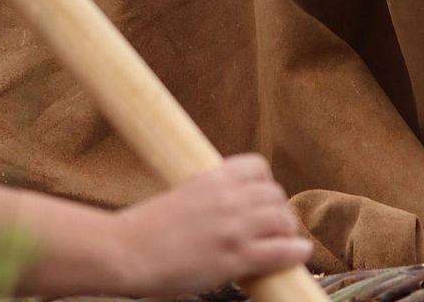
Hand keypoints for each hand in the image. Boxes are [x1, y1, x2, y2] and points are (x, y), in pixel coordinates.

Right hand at [105, 154, 310, 297]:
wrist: (126, 251)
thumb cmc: (145, 229)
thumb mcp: (179, 196)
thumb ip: (207, 196)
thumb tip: (227, 206)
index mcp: (210, 178)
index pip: (257, 166)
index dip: (265, 184)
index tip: (260, 198)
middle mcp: (227, 198)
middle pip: (275, 194)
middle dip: (277, 210)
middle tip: (271, 227)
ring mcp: (233, 228)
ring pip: (283, 219)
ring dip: (287, 231)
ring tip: (281, 242)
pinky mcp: (235, 256)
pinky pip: (281, 250)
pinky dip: (296, 251)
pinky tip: (297, 253)